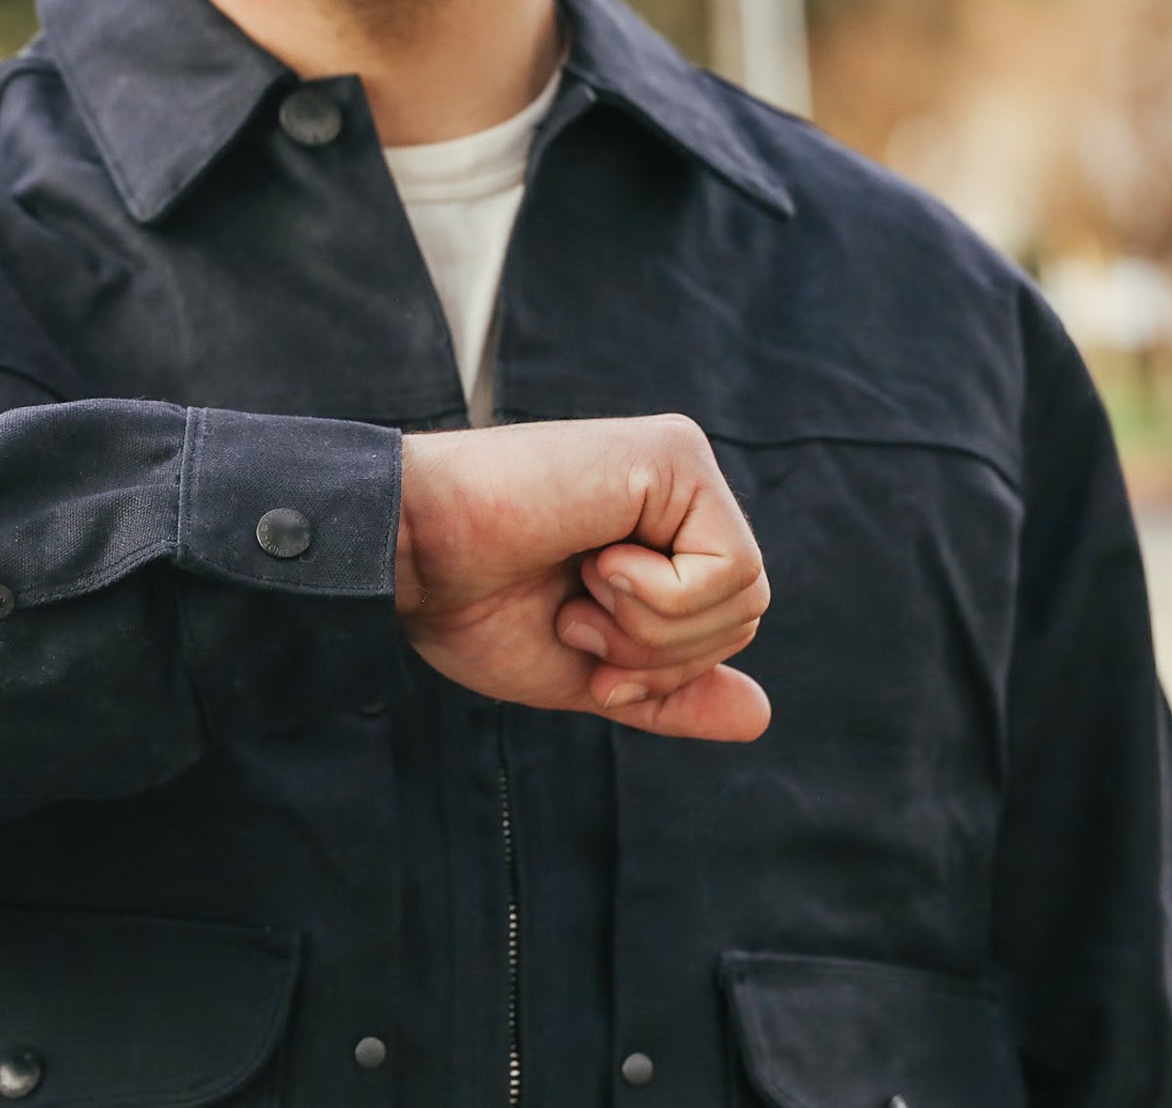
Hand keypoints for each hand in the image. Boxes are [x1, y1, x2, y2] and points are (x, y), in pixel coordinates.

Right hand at [394, 415, 769, 740]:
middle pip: (747, 614)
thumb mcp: (586, 667)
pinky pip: (729, 569)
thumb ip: (667, 690)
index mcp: (660, 533)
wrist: (410, 556)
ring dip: (648, 626)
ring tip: (579, 586)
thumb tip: (761, 717)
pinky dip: (655, 596)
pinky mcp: (673, 453)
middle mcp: (679, 490)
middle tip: (574, 616)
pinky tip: (593, 557)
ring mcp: (679, 464)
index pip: (727, 625)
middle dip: (659, 653)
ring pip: (746, 595)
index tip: (580, 646)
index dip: (663, 669)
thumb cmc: (471, 605)